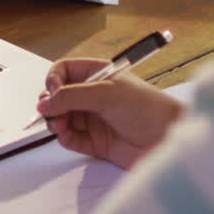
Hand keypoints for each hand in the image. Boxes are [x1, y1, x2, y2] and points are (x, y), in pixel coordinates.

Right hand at [35, 58, 186, 169]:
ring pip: (61, 118)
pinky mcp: (95, 142)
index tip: (52, 91)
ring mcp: (94, 119)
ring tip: (60, 126)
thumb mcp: (107, 94)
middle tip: (51, 112)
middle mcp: (93, 96)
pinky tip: (66, 136)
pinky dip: (64, 138)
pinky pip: (70, 138)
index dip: (54, 80)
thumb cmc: (148, 108)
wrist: (167, 139)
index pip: (64, 71)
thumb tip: (45, 102)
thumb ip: (72, 96)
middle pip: (58, 96)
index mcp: (98, 75)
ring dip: (55, 122)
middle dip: (51, 104)